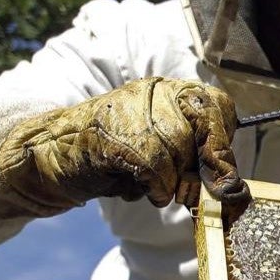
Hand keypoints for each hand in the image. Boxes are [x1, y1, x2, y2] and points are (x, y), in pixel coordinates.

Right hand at [0, 77, 249, 210]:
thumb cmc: (111, 159)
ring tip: (148, 183)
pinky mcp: (112, 134)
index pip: (216, 105)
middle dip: (197, 170)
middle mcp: (153, 93)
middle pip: (199, 134)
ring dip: (170, 183)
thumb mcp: (163, 156)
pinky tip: (136, 187)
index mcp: (169, 91)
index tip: (220, 171)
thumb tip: (233, 188)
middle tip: (181, 186)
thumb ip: (197, 161)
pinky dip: (153, 188)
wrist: (47, 156)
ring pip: (177, 151)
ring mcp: (130, 110)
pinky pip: (154, 167)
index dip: (222, 141)